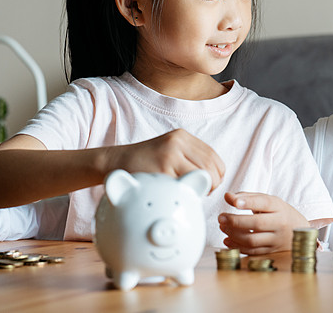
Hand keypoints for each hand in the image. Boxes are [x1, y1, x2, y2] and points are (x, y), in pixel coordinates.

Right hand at [107, 129, 224, 191]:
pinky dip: (186, 194)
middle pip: (211, 167)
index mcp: (182, 137)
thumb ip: (189, 158)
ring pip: (203, 176)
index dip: (217, 175)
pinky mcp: (162, 171)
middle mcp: (178, 142)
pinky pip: (186, 186)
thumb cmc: (145, 162)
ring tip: (189, 193)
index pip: (214, 157)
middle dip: (212, 185)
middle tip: (200, 192)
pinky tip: (177, 195)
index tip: (208, 184)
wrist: (115, 162)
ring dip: (201, 190)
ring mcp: (169, 156)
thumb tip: (214, 178)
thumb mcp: (169, 150)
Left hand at [218, 192, 309, 254]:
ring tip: (223, 227)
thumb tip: (227, 196)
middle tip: (221, 217)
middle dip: (235, 221)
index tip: (233, 201)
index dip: (248, 202)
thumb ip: (247, 197)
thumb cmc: (279, 212)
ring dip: (234, 234)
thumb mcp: (268, 200)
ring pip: (252, 240)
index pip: (263, 203)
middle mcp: (279, 223)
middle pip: (256, 224)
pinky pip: (252, 251)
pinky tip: (228, 239)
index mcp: (278, 207)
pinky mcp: (271, 251)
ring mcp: (276, 239)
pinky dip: (237, 246)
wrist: (300, 230)